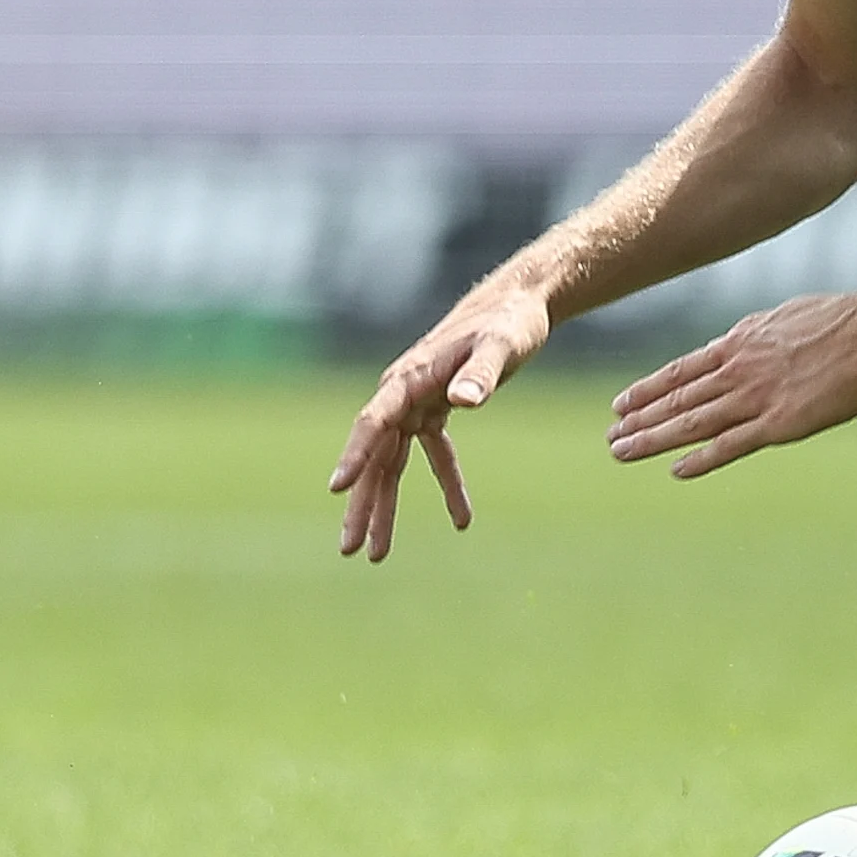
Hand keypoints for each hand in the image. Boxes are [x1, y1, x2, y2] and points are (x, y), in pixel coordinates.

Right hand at [330, 284, 547, 560]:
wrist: (520, 303)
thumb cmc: (510, 322)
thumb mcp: (502, 346)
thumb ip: (482, 374)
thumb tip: (461, 401)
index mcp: (409, 377)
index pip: (374, 421)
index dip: (355, 455)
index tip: (337, 488)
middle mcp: (404, 392)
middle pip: (375, 454)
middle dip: (362, 502)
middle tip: (349, 549)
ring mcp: (418, 402)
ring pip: (394, 462)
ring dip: (386, 505)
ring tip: (377, 553)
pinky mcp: (438, 408)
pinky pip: (432, 454)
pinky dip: (445, 485)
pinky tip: (462, 519)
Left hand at [607, 290, 856, 480]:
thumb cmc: (843, 319)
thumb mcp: (786, 316)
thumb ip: (757, 335)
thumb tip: (739, 342)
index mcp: (741, 341)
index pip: (681, 370)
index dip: (648, 389)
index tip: (621, 404)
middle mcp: (739, 369)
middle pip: (677, 398)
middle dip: (640, 418)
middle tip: (610, 436)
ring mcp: (757, 396)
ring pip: (693, 422)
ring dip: (654, 439)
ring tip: (622, 451)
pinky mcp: (782, 422)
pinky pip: (732, 445)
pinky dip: (701, 459)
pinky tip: (676, 470)